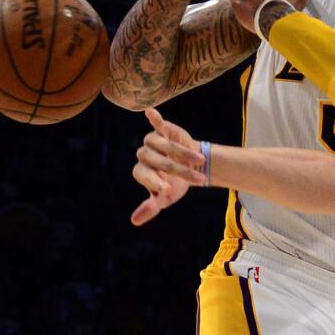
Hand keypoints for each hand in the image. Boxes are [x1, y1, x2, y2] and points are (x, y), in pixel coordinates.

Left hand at [131, 108, 205, 225]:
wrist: (192, 168)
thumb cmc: (176, 184)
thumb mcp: (166, 198)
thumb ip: (151, 207)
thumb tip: (134, 221)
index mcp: (142, 172)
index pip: (143, 174)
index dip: (154, 181)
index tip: (167, 189)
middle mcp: (144, 155)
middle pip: (158, 160)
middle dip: (179, 170)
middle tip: (199, 179)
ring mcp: (153, 142)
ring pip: (164, 145)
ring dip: (183, 153)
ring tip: (200, 160)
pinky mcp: (164, 131)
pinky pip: (157, 125)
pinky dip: (154, 118)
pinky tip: (149, 113)